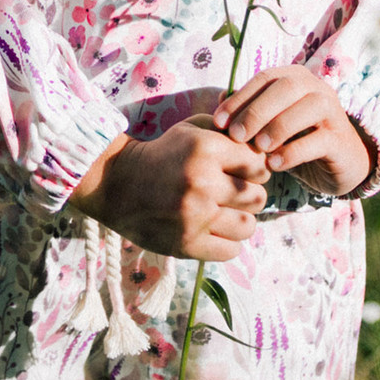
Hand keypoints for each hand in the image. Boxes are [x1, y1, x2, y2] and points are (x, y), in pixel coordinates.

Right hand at [69, 115, 270, 260]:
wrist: (117, 183)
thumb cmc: (161, 154)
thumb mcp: (191, 129)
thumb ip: (227, 131)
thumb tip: (262, 144)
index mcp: (205, 150)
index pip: (259, 165)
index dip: (253, 169)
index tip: (241, 171)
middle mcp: (203, 183)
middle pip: (258, 197)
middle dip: (248, 195)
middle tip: (232, 194)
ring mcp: (196, 216)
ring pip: (248, 227)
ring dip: (239, 221)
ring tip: (223, 214)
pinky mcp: (187, 244)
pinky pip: (231, 250)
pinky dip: (226, 242)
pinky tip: (212, 231)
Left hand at [212, 65, 371, 196]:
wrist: (340, 163)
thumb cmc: (298, 139)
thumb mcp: (271, 124)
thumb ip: (248, 111)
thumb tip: (220, 100)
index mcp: (296, 77)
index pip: (264, 78)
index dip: (239, 98)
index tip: (218, 122)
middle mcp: (317, 88)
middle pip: (285, 88)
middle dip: (256, 111)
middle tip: (236, 135)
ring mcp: (333, 112)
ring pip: (307, 108)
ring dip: (278, 127)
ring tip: (257, 147)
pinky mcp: (340, 140)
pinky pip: (319, 141)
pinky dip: (293, 152)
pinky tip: (274, 164)